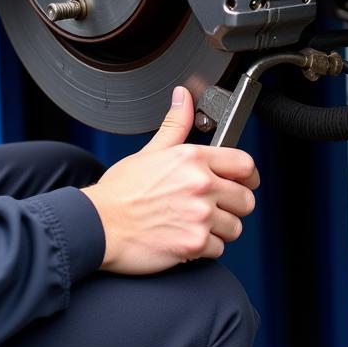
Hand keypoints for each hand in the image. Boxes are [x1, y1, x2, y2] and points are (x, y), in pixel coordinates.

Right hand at [80, 87, 258, 274]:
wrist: (99, 225)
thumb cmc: (120, 191)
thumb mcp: (150, 151)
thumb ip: (175, 124)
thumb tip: (183, 97)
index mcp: (192, 159)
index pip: (244, 163)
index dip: (248, 175)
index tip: (244, 181)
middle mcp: (200, 185)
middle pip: (246, 199)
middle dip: (234, 205)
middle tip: (215, 206)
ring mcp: (199, 216)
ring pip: (235, 227)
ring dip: (220, 229)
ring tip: (196, 222)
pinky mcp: (194, 244)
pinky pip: (219, 249)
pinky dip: (205, 248)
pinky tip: (186, 237)